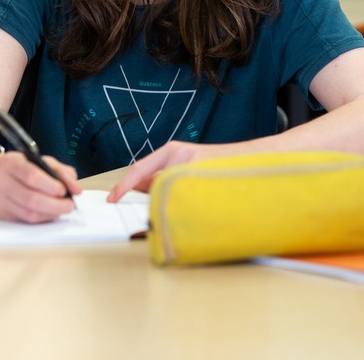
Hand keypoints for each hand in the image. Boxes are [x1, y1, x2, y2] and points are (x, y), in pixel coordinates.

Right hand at [0, 146, 82, 222]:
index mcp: (10, 163)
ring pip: (28, 214)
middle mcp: (1, 182)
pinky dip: (40, 219)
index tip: (66, 190)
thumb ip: (56, 169)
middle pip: (32, 199)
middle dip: (56, 205)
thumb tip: (75, 186)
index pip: (33, 176)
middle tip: (69, 205)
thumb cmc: (10, 166)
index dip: (52, 186)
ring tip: (61, 209)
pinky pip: (23, 220)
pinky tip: (48, 213)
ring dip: (50, 214)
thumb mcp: (32, 158)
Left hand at [107, 141, 241, 201]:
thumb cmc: (217, 166)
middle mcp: (179, 153)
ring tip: (193, 201)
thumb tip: (139, 188)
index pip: (139, 169)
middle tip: (160, 212)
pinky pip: (185, 198)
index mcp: (172, 150)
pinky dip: (186, 205)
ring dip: (173, 203)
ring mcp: (192, 163)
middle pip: (153, 185)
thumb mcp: (185, 165)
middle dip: (155, 200)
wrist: (252, 159)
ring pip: (169, 192)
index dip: (123, 186)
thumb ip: (162, 176)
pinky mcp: (204, 174)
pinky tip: (200, 202)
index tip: (111, 199)